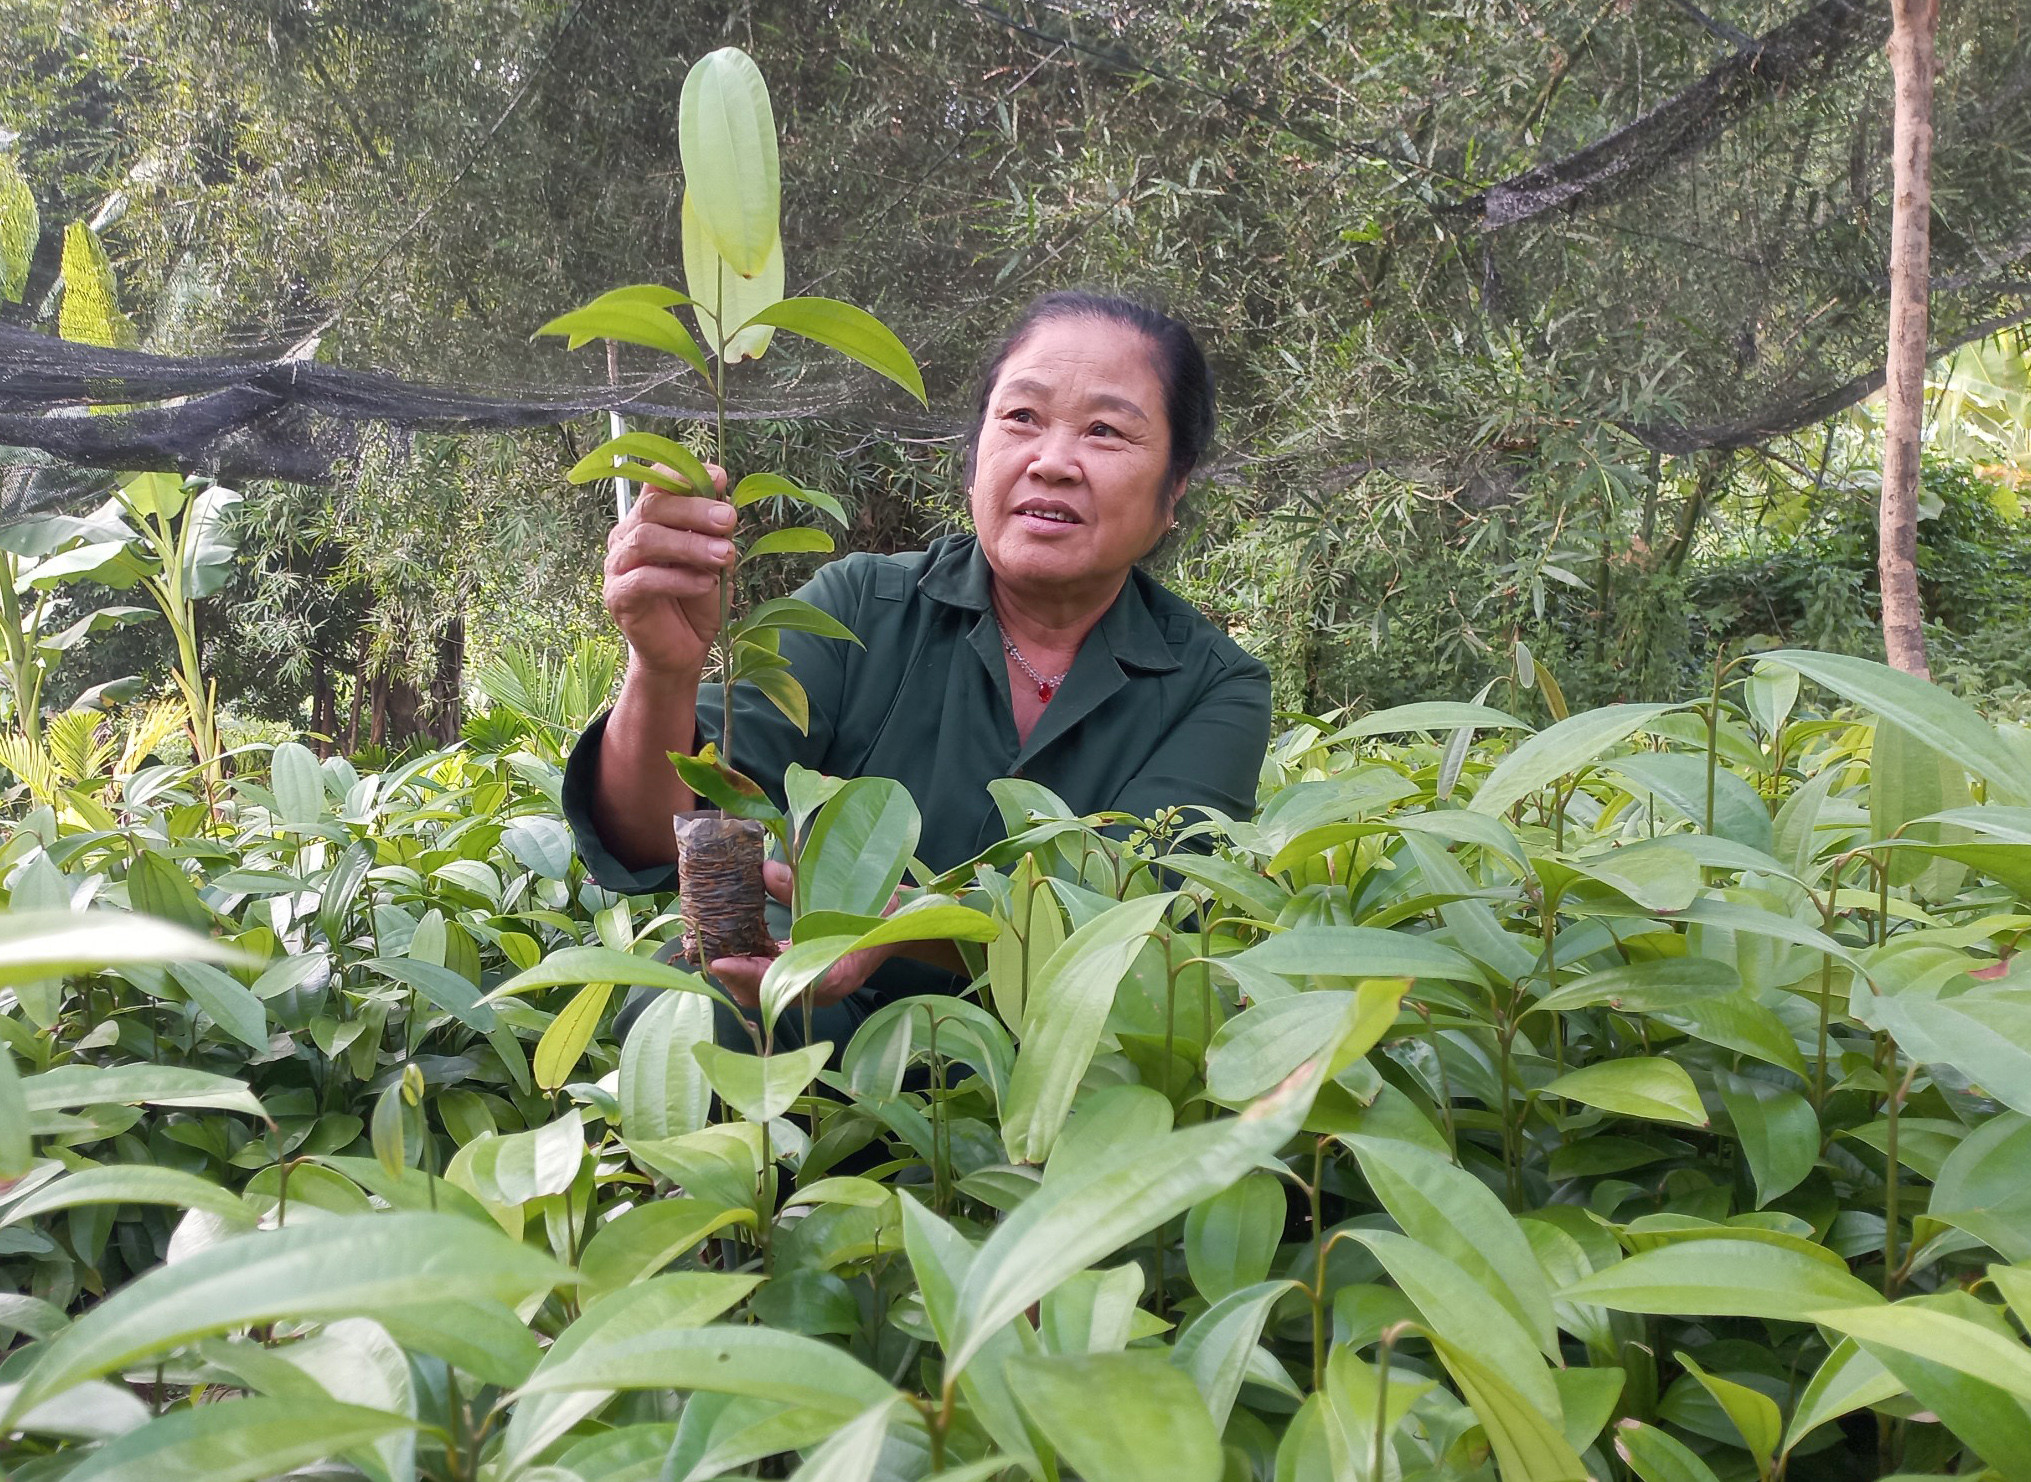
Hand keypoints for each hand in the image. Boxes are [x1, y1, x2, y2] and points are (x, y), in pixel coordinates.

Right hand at [603, 461, 736, 677]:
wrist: (683, 649)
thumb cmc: (697, 598)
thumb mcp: (714, 559)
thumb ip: (715, 531)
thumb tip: (724, 497)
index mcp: (649, 519)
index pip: (656, 484)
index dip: (684, 475)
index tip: (719, 478)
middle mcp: (627, 536)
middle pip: (653, 508)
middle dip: (694, 510)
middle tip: (729, 519)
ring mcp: (618, 566)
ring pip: (646, 540)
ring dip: (690, 545)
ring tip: (725, 556)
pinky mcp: (618, 596)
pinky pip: (644, 579)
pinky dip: (679, 578)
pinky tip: (706, 583)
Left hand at [710, 860, 894, 1009]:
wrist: (903, 924)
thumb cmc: (883, 913)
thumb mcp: (849, 895)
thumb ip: (803, 888)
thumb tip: (764, 870)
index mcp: (832, 977)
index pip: (781, 984)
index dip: (747, 976)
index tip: (720, 962)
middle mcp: (818, 988)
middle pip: (766, 995)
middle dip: (734, 977)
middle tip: (707, 954)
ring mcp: (812, 984)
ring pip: (765, 989)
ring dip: (738, 972)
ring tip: (714, 948)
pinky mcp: (807, 974)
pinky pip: (772, 977)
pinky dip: (751, 964)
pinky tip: (736, 943)